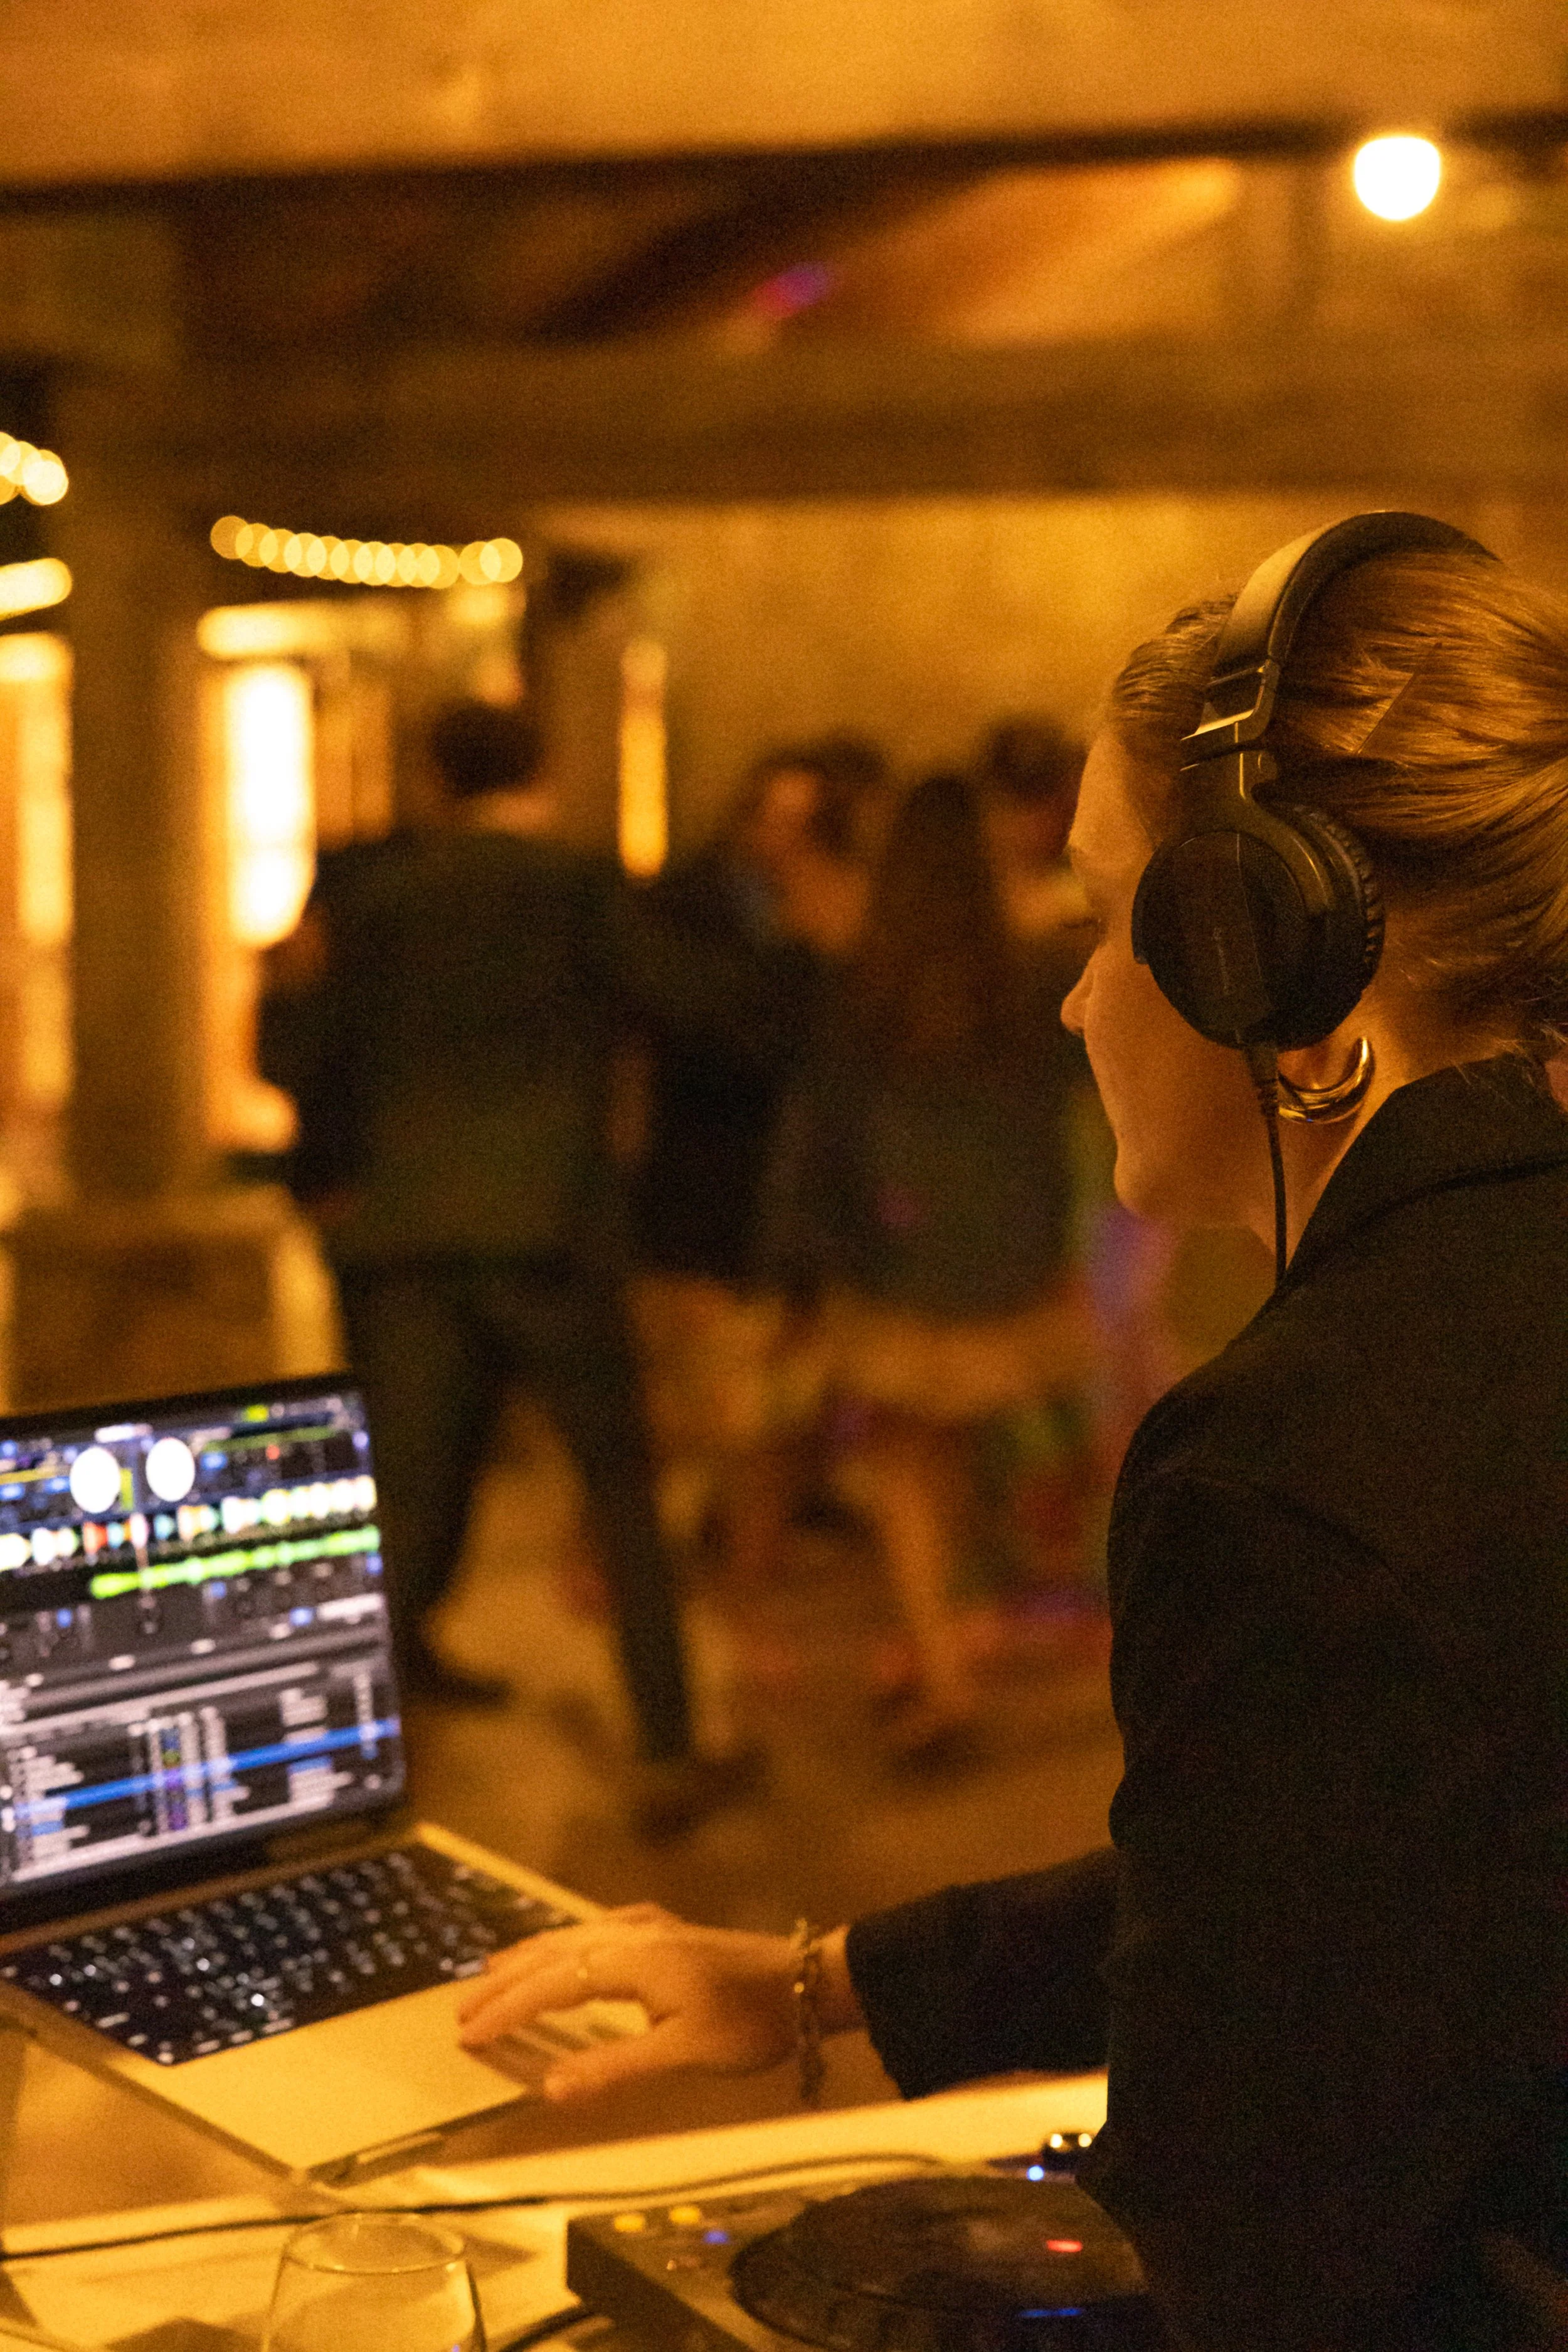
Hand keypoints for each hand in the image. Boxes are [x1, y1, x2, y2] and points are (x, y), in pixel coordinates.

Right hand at [456, 1904, 859, 2103]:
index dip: (507, 2009)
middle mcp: (632, 1933)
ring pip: (572, 1935)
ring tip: (491, 1973)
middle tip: (462, 2009)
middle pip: (554, 1953)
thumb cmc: (750, 2020)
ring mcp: (650, 1926)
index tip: (468, 2035)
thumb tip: (549, 2087)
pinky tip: (562, 1945)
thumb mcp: (685, 2053)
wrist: (807, 1981)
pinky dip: (563, 1941)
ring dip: (529, 1957)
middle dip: (505, 1980)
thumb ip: (615, 2068)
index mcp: (631, 1960)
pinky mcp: (665, 1928)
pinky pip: (595, 1928)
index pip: (552, 1983)